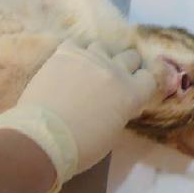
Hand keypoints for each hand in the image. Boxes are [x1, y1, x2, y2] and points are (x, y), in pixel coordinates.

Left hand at [0, 40, 155, 191]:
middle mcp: (115, 71)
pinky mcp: (65, 53)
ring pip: (103, 47)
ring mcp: (90, 58)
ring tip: (87, 71)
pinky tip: (67, 66)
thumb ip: (119, 110)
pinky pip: (76, 45)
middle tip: (111, 80)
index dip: (142, 82)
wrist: (43, 137)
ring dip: (99, 58)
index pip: (150, 77)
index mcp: (131, 94)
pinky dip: (74, 54)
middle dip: (124, 67)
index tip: (135, 86)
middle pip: (130, 56)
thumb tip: (115, 102)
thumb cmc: (80, 147)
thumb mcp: (112, 132)